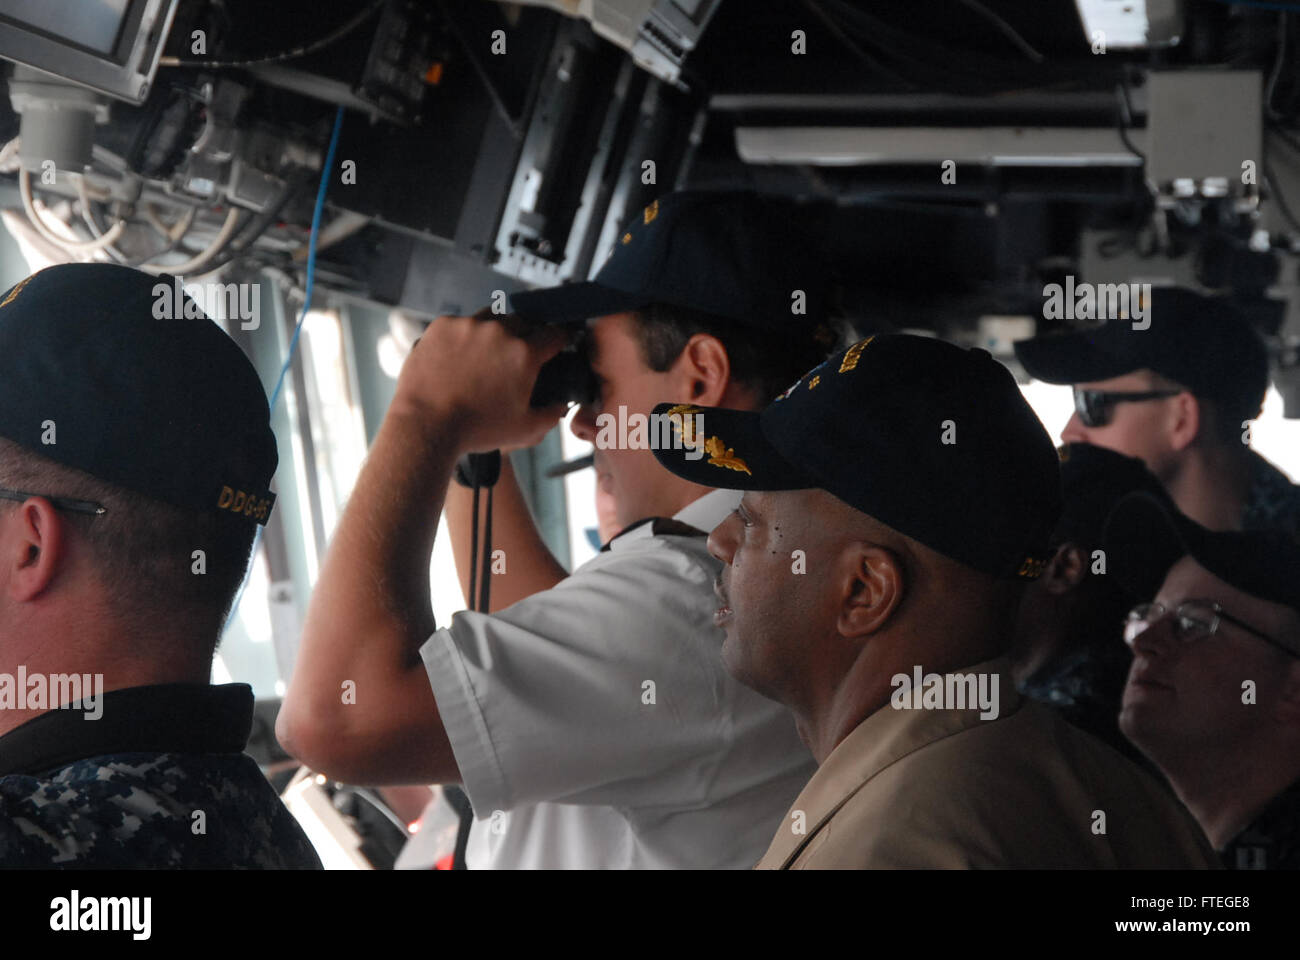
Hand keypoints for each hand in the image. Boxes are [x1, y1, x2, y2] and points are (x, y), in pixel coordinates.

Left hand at [392, 311, 568, 452]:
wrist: (427, 425)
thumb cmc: (475, 429)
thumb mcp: (526, 430)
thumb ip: (551, 414)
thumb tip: (559, 404)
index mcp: (524, 354)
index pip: (554, 334)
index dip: (560, 338)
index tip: (558, 341)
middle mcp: (498, 332)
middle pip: (524, 321)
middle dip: (527, 335)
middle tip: (518, 354)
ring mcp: (468, 325)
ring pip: (492, 318)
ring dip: (496, 331)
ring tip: (488, 353)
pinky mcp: (442, 326)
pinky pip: (461, 322)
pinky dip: (464, 335)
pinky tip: (460, 356)